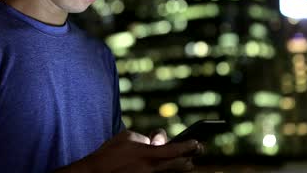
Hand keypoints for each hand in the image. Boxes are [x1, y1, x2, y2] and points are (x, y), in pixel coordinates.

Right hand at [60, 130, 200, 172]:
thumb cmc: (110, 153)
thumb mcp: (127, 137)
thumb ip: (146, 138)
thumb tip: (157, 142)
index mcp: (148, 154)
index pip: (176, 150)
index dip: (189, 146)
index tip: (196, 142)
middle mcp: (152, 169)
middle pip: (182, 166)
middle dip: (190, 158)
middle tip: (197, 151)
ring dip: (180, 166)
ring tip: (186, 160)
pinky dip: (167, 171)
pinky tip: (168, 166)